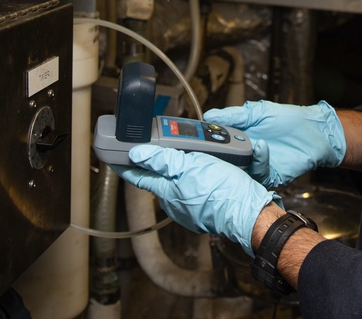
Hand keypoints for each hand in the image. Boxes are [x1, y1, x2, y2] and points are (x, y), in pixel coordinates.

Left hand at [116, 145, 278, 255]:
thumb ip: (162, 160)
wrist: (248, 213)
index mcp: (166, 190)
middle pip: (158, 179)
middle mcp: (174, 203)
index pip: (138, 176)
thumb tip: (137, 153)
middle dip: (158, 164)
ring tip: (192, 158)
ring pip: (178, 185)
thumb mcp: (190, 166)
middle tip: (160, 147)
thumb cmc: (222, 190)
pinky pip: (193, 192)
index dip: (125, 165)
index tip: (114, 158)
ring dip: (180, 172)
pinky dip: (195, 181)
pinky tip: (207, 174)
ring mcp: (189, 209)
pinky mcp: (203, 211)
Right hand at [204, 100, 345, 187]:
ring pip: (239, 170)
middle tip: (211, 147)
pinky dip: (259, 160)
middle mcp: (246, 153)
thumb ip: (234, 115)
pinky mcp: (270, 175)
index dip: (206, 142)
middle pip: (224, 160)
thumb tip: (209, 115)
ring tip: (245, 144)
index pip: (217, 142)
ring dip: (240, 158)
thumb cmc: (289, 120)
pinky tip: (262, 147)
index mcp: (240, 137)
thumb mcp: (258, 112)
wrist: (316, 132)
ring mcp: (257, 165)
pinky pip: (259, 173)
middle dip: (217, 155)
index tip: (197, 137)